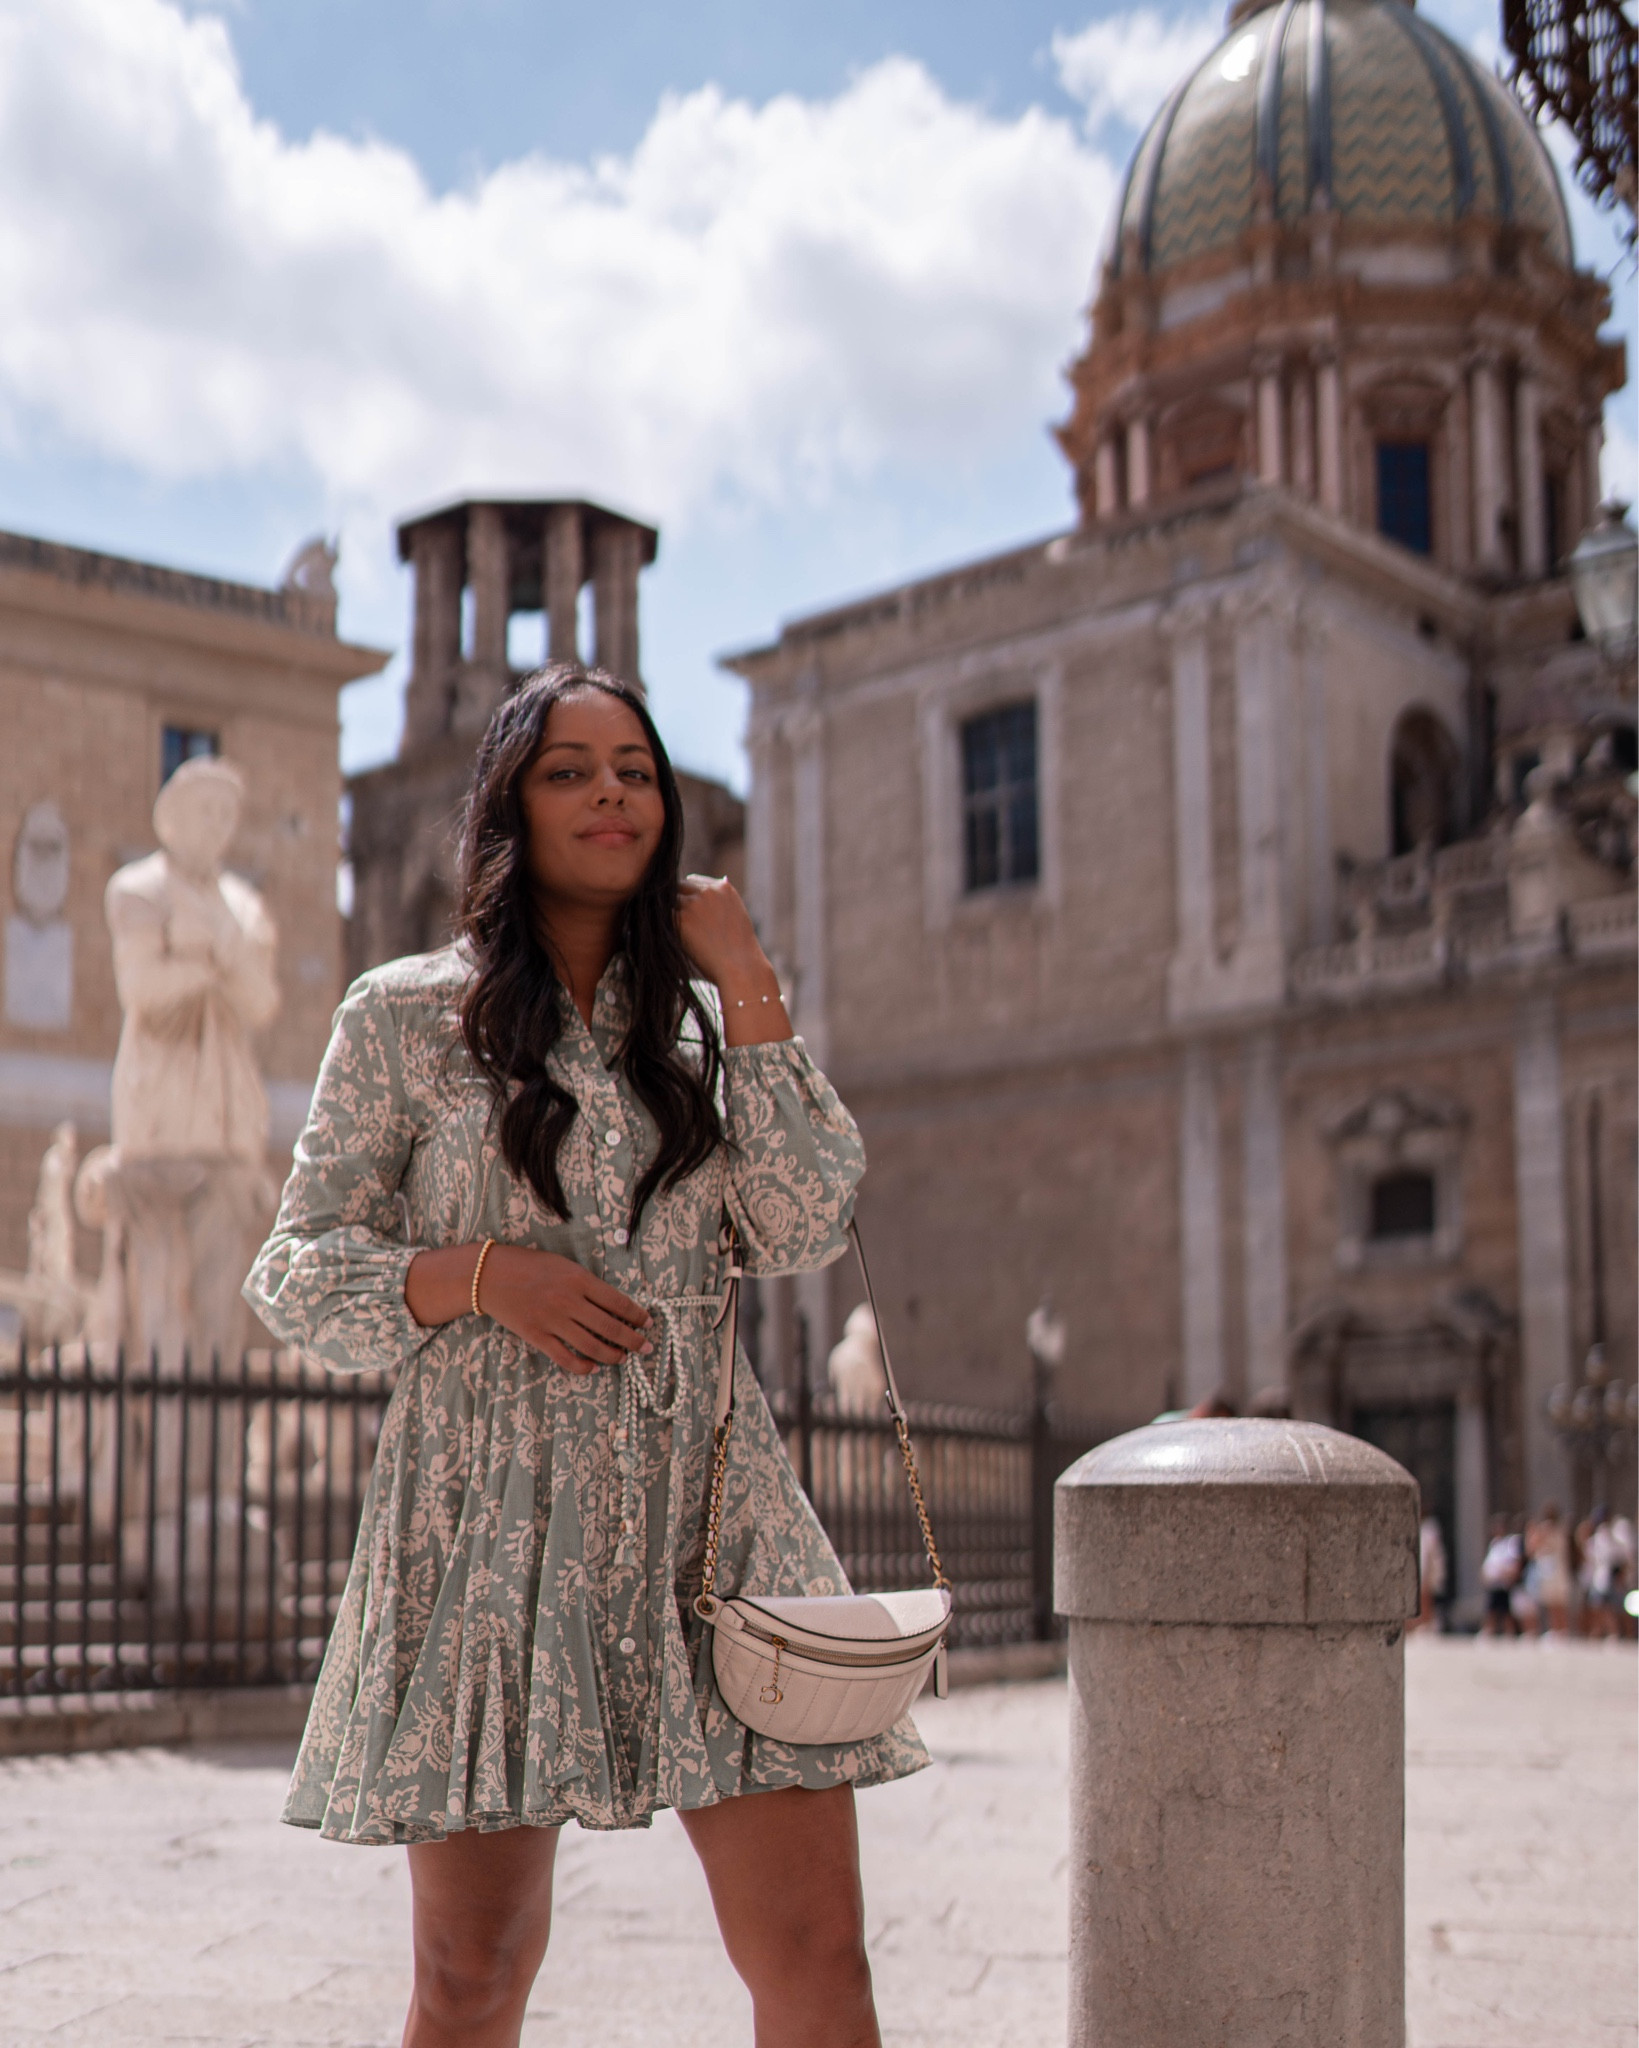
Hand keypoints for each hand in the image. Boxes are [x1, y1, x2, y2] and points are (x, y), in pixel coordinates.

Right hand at [480, 1246, 652, 1374]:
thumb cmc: (530, 1265)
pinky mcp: (537, 1336)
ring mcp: (553, 1321)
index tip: (648, 1323)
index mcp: (580, 1279)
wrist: (489, 1275)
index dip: (638, 1316)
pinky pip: (565, 1357)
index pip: (618, 1302)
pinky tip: (592, 1367)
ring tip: (622, 1359)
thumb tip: (613, 1305)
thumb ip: (587, 1283)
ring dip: (612, 1355)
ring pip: (591, 1346)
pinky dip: (582, 1366)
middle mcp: (569, 1301)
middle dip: (633, 1340)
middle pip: (610, 1327)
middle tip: (646, 1348)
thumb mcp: (564, 1265)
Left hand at [675, 875, 769, 990]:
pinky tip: (669, 939)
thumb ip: (719, 903)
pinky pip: (664, 917)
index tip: (687, 909)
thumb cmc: (740, 950)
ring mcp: (693, 904)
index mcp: (724, 888)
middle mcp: (708, 891)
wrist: (741, 967)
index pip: (694, 881)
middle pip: (678, 887)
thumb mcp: (736, 917)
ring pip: (669, 902)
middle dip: (676, 902)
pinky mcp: (681, 919)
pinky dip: (665, 926)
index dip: (688, 895)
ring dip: (670, 915)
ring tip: (670, 931)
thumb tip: (707, 892)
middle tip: (675, 921)